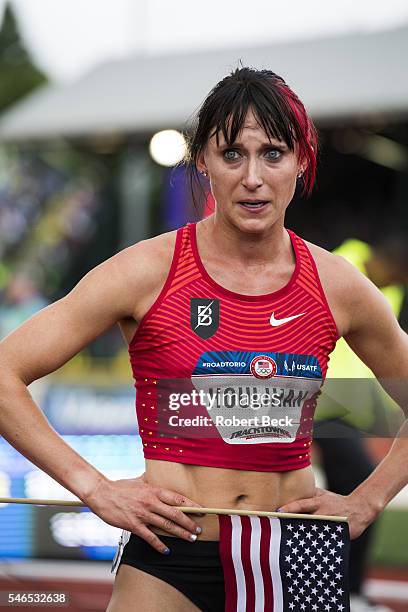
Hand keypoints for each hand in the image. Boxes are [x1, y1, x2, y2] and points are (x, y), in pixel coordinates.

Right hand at [84, 474, 202, 552]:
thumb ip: (150, 480)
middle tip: (199, 529)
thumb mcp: (138, 480)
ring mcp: (143, 514)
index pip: (178, 498)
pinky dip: (159, 545)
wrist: (102, 494)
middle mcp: (151, 502)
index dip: (191, 505)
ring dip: (180, 534)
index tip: (201, 510)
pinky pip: (150, 537)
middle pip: (176, 514)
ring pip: (166, 526)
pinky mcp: (134, 525)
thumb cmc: (120, 486)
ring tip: (190, 539)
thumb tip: (157, 475)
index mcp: (154, 490)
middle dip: (190, 523)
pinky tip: (167, 550)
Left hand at [278, 488, 377, 539]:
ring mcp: (331, 525)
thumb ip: (309, 494)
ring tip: (289, 544)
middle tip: (279, 531)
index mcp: (319, 502)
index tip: (278, 511)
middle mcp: (323, 513)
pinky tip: (307, 553)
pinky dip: (316, 547)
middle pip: (305, 521)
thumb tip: (292, 491)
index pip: (301, 505)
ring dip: (302, 539)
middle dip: (293, 526)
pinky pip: (324, 543)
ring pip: (313, 534)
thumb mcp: (323, 494)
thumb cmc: (336, 501)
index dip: (290, 508)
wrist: (360, 509)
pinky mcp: (338, 535)